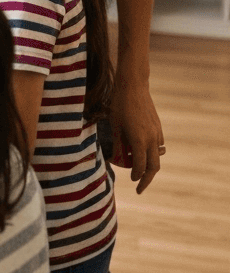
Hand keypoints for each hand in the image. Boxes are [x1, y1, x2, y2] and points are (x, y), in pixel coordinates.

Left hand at [109, 73, 164, 193]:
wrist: (133, 85)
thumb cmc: (119, 104)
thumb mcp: (115, 125)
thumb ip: (117, 144)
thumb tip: (115, 159)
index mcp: (140, 140)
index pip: (141, 166)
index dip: (136, 176)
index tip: (131, 181)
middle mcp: (152, 139)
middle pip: (154, 166)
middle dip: (147, 179)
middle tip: (139, 187)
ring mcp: (157, 132)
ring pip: (158, 156)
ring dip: (150, 165)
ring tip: (139, 169)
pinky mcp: (158, 126)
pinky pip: (158, 144)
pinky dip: (152, 151)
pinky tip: (142, 150)